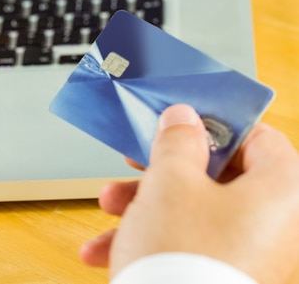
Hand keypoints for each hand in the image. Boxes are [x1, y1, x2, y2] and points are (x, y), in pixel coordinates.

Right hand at [80, 104, 298, 283]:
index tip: (178, 127)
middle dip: (163, 174)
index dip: (214, 128)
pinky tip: (106, 252)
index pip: (259, 139)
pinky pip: (191, 249)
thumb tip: (184, 119)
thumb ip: (178, 141)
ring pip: (197, 216)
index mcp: (280, 192)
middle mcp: (276, 227)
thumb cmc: (180, 258)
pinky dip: (153, 244)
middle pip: (218, 180)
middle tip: (134, 168)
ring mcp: (253, 259)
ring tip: (107, 212)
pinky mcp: (226, 281)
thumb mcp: (170, 182)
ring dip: (147, 209)